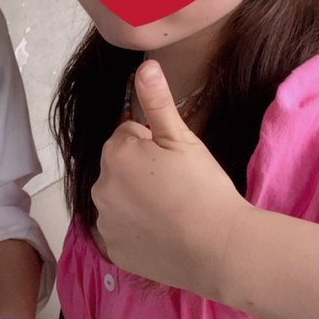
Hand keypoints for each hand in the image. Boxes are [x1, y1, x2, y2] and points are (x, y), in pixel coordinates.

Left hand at [91, 59, 250, 295]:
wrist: (217, 248)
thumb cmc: (202, 188)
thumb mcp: (182, 139)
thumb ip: (157, 102)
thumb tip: (145, 67)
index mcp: (116, 153)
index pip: (129, 136)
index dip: (155, 146)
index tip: (176, 163)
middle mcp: (101, 186)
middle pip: (120, 168)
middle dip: (142, 172)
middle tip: (177, 186)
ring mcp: (105, 222)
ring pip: (120, 200)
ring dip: (137, 201)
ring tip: (173, 211)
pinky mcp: (114, 250)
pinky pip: (122, 232)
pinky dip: (138, 231)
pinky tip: (164, 234)